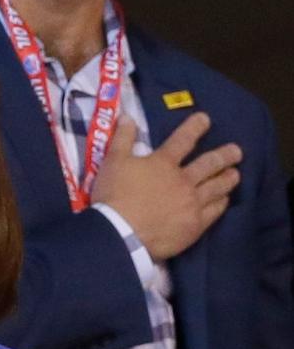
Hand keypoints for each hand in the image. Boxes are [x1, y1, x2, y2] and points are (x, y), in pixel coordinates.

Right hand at [92, 112, 241, 259]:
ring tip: (235, 174)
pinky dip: (221, 203)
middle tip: (236, 151)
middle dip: (224, 155)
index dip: (195, 127)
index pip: (183, 140)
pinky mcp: (195, 225)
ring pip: (217, 187)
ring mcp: (192, 203)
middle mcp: (184, 180)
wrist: (121, 233)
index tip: (206, 119)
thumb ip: (122, 138)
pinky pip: (214, 211)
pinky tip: (224, 200)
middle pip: (210, 164)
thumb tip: (128, 116)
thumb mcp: (112, 162)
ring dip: (228, 178)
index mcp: (163, 163)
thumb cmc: (114, 195)